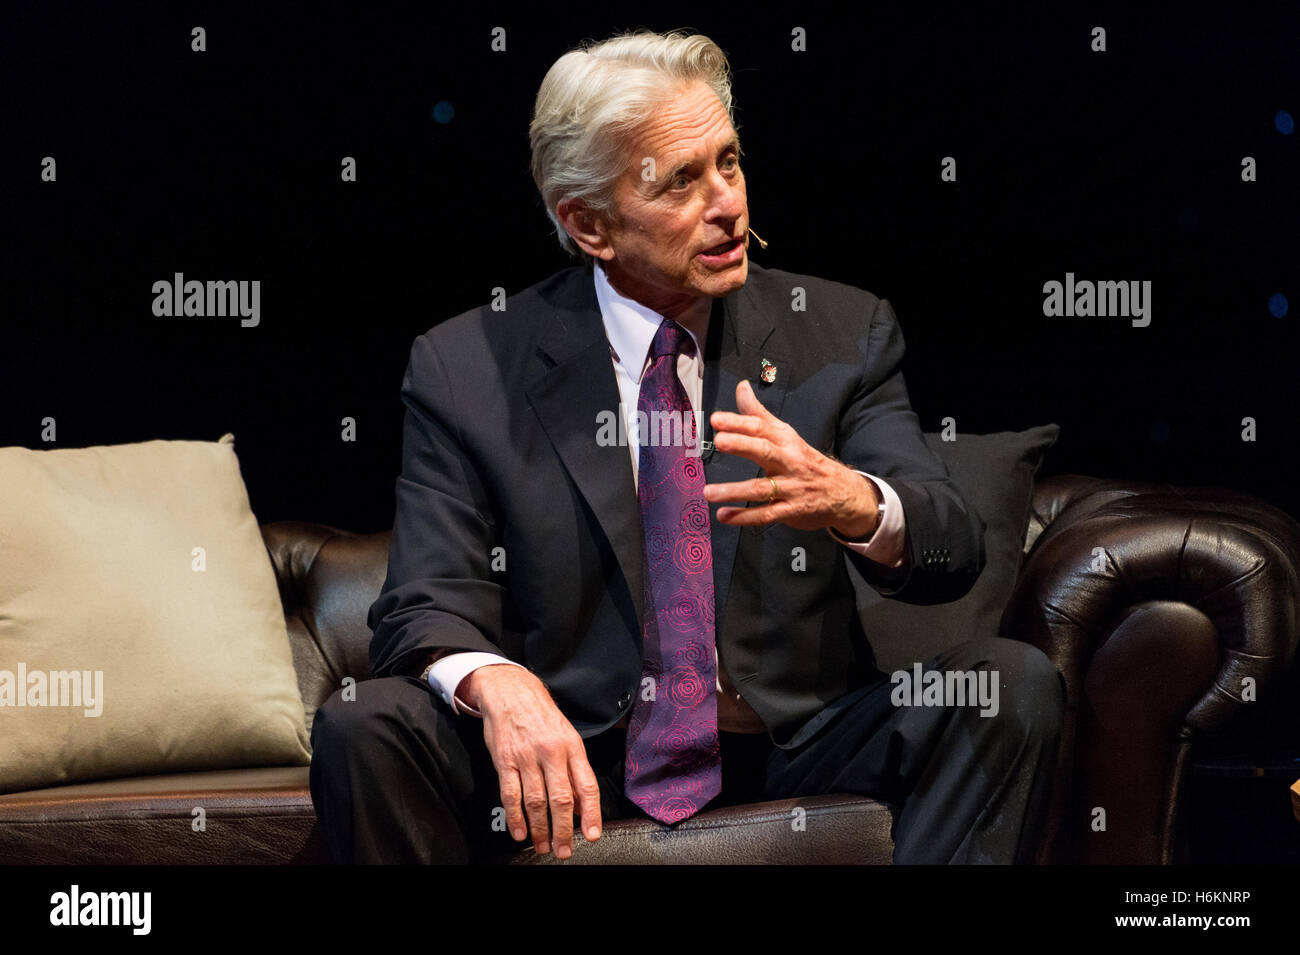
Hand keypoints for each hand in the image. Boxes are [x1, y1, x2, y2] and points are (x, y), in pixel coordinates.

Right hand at [460, 664, 601, 858]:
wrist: (511, 691)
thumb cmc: (543, 716)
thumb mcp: (567, 735)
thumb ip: (574, 768)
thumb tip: (580, 804)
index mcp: (572, 747)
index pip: (586, 785)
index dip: (591, 813)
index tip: (592, 835)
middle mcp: (551, 752)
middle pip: (561, 799)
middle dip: (563, 830)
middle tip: (564, 851)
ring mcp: (526, 756)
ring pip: (536, 801)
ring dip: (539, 829)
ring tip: (542, 847)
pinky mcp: (505, 760)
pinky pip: (510, 794)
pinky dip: (515, 817)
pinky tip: (519, 832)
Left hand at [704, 379, 880, 536]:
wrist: (844, 493)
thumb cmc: (807, 461)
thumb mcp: (786, 434)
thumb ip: (759, 414)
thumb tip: (741, 387)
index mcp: (786, 441)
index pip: (761, 428)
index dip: (739, 422)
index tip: (717, 419)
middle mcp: (788, 462)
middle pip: (764, 451)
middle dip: (742, 445)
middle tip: (719, 441)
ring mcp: (790, 487)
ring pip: (760, 488)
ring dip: (734, 491)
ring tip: (709, 491)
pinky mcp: (790, 511)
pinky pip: (765, 514)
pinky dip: (744, 517)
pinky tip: (724, 516)